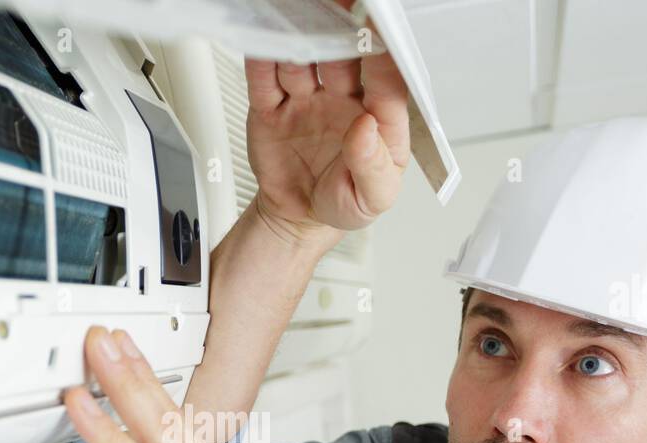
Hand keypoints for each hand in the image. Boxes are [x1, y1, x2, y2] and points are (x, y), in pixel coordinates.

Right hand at [245, 0, 410, 242]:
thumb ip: (373, 167)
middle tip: (338, 9)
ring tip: (297, 22)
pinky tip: (263, 43)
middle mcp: (344, 98)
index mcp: (379, 116)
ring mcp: (307, 99)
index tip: (378, 31)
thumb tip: (367, 128)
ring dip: (300, 39)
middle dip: (341, 30)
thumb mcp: (372, 199)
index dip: (383, 53)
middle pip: (344, 55)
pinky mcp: (272, 108)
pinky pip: (264, 80)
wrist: (298, 218)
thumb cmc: (345, 202)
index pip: (386, 78)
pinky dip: (261, 60)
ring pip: (302, 61)